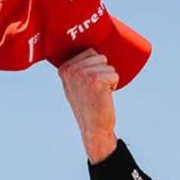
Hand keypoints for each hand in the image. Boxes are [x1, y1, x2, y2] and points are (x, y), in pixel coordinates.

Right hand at [58, 48, 119, 163]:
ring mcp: (83, 74)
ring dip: (109, 80)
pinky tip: (104, 96)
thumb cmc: (88, 106)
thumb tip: (88, 51)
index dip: (95, 68)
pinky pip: (115, 74)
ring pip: (109, 66)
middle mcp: (72, 70)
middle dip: (103, 72)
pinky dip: (114, 85)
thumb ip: (74, 69)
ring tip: (99, 93)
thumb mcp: (73, 85)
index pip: (90, 52)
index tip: (88, 85)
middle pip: (100, 57)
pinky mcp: (97, 80)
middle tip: (95, 90)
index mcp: (64, 69)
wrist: (94, 128)